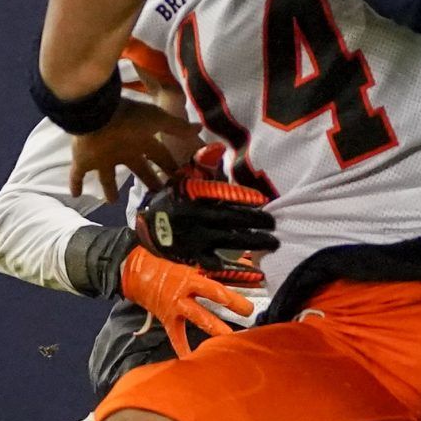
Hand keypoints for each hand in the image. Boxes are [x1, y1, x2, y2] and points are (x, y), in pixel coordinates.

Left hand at [69, 99, 202, 200]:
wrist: (96, 113)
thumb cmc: (129, 116)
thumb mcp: (157, 121)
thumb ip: (177, 128)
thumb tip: (199, 130)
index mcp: (141, 141)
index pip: (158, 156)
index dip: (167, 166)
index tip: (176, 179)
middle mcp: (124, 150)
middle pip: (137, 169)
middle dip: (146, 180)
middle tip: (154, 195)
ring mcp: (103, 157)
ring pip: (107, 176)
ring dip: (109, 188)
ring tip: (112, 202)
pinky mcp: (84, 161)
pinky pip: (78, 175)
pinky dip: (75, 183)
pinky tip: (75, 194)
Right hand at [119, 247, 255, 354]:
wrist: (139, 273)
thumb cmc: (168, 265)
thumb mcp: (191, 261)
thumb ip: (217, 266)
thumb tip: (244, 262)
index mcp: (190, 279)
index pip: (214, 287)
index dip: (231, 293)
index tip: (249, 298)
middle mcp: (184, 295)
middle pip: (210, 302)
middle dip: (230, 307)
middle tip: (248, 313)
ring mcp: (176, 309)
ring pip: (197, 320)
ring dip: (214, 329)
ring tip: (230, 339)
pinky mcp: (169, 321)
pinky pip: (177, 338)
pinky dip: (184, 350)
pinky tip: (193, 361)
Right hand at [132, 169, 277, 282]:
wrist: (147, 230)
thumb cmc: (171, 200)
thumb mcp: (181, 179)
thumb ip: (200, 164)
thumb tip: (219, 148)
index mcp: (191, 196)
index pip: (220, 195)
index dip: (241, 197)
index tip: (262, 200)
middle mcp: (195, 218)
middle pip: (230, 219)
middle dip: (254, 221)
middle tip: (273, 223)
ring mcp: (196, 239)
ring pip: (229, 241)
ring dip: (253, 242)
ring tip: (273, 242)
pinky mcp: (195, 257)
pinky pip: (219, 264)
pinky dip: (238, 269)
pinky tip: (257, 271)